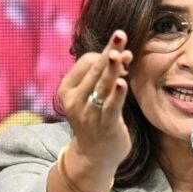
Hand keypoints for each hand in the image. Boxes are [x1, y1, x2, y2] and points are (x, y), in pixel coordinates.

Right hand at [57, 30, 132, 171]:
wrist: (94, 156)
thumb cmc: (96, 119)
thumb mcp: (94, 95)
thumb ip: (107, 75)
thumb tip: (125, 52)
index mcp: (67, 89)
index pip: (86, 62)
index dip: (105, 55)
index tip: (121, 58)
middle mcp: (74, 100)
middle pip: (95, 69)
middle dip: (109, 52)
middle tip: (121, 35)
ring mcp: (88, 114)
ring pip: (102, 85)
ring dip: (113, 68)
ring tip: (120, 54)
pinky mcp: (104, 125)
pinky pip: (111, 107)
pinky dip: (117, 94)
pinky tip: (122, 84)